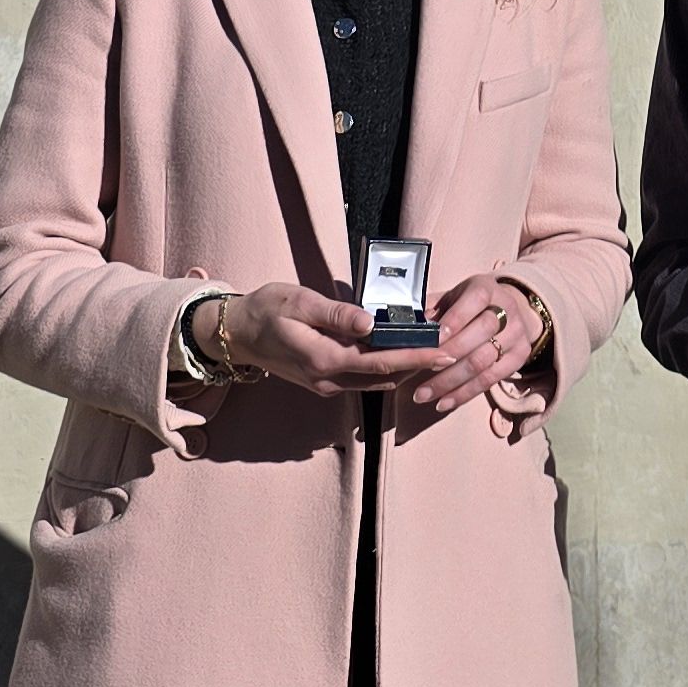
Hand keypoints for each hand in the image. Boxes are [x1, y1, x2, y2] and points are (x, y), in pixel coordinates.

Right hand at [212, 280, 450, 396]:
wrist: (236, 334)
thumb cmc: (266, 310)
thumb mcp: (298, 302)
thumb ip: (335, 315)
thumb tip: (370, 323)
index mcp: (324, 358)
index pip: (381, 360)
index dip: (416, 356)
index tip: (444, 350)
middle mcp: (328, 379)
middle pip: (384, 376)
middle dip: (419, 365)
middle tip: (452, 351)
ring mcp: (325, 385)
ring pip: (375, 381)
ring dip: (405, 369)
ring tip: (434, 353)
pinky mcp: (323, 381)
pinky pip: (363, 380)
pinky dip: (385, 369)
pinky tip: (400, 356)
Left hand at [406, 275, 547, 414]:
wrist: (510, 310)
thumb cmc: (470, 305)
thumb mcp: (453, 297)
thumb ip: (432, 308)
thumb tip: (407, 327)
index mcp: (486, 289)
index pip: (473, 302)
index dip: (453, 321)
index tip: (432, 340)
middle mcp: (507, 309)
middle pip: (480, 333)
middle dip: (448, 355)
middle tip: (421, 370)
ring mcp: (517, 334)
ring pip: (483, 361)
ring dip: (450, 381)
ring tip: (424, 394)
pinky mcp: (519, 357)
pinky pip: (490, 380)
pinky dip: (464, 394)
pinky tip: (443, 402)